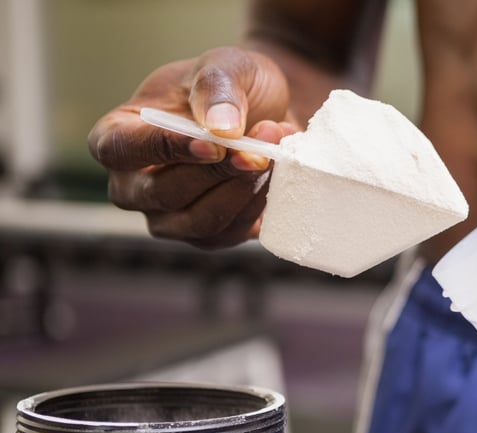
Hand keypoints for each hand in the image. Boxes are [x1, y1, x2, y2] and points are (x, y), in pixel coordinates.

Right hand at [88, 47, 296, 248]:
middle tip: (260, 150)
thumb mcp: (224, 67)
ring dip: (242, 189)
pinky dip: (257, 203)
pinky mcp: (209, 235)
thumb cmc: (232, 88)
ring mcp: (170, 217)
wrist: (270, 112)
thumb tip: (222, 128)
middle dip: (216, 173)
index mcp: (119, 135)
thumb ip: (217, 89)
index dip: (164, 149)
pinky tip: (273, 175)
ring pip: (200, 221)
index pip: (118, 149)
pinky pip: (230, 232)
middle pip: (162, 194)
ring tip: (271, 154)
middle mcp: (134, 185)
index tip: (213, 144)